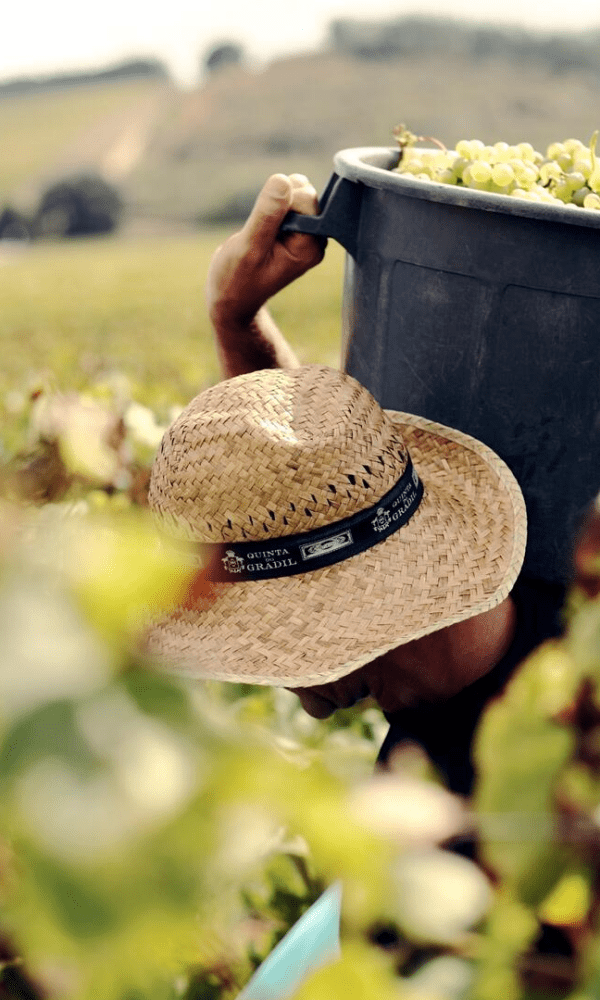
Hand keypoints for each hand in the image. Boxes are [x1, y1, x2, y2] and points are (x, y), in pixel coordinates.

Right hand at [206, 173, 324, 328]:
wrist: (231, 298)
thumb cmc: (236, 279)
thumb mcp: (247, 247)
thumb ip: (266, 215)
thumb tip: (282, 179)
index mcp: (310, 247)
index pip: (307, 198)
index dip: (281, 203)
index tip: (263, 226)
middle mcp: (314, 241)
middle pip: (305, 193)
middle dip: (278, 203)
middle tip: (259, 231)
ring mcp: (306, 236)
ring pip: (295, 194)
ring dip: (273, 206)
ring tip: (260, 232)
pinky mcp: (295, 231)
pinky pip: (287, 202)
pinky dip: (271, 208)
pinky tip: (262, 231)